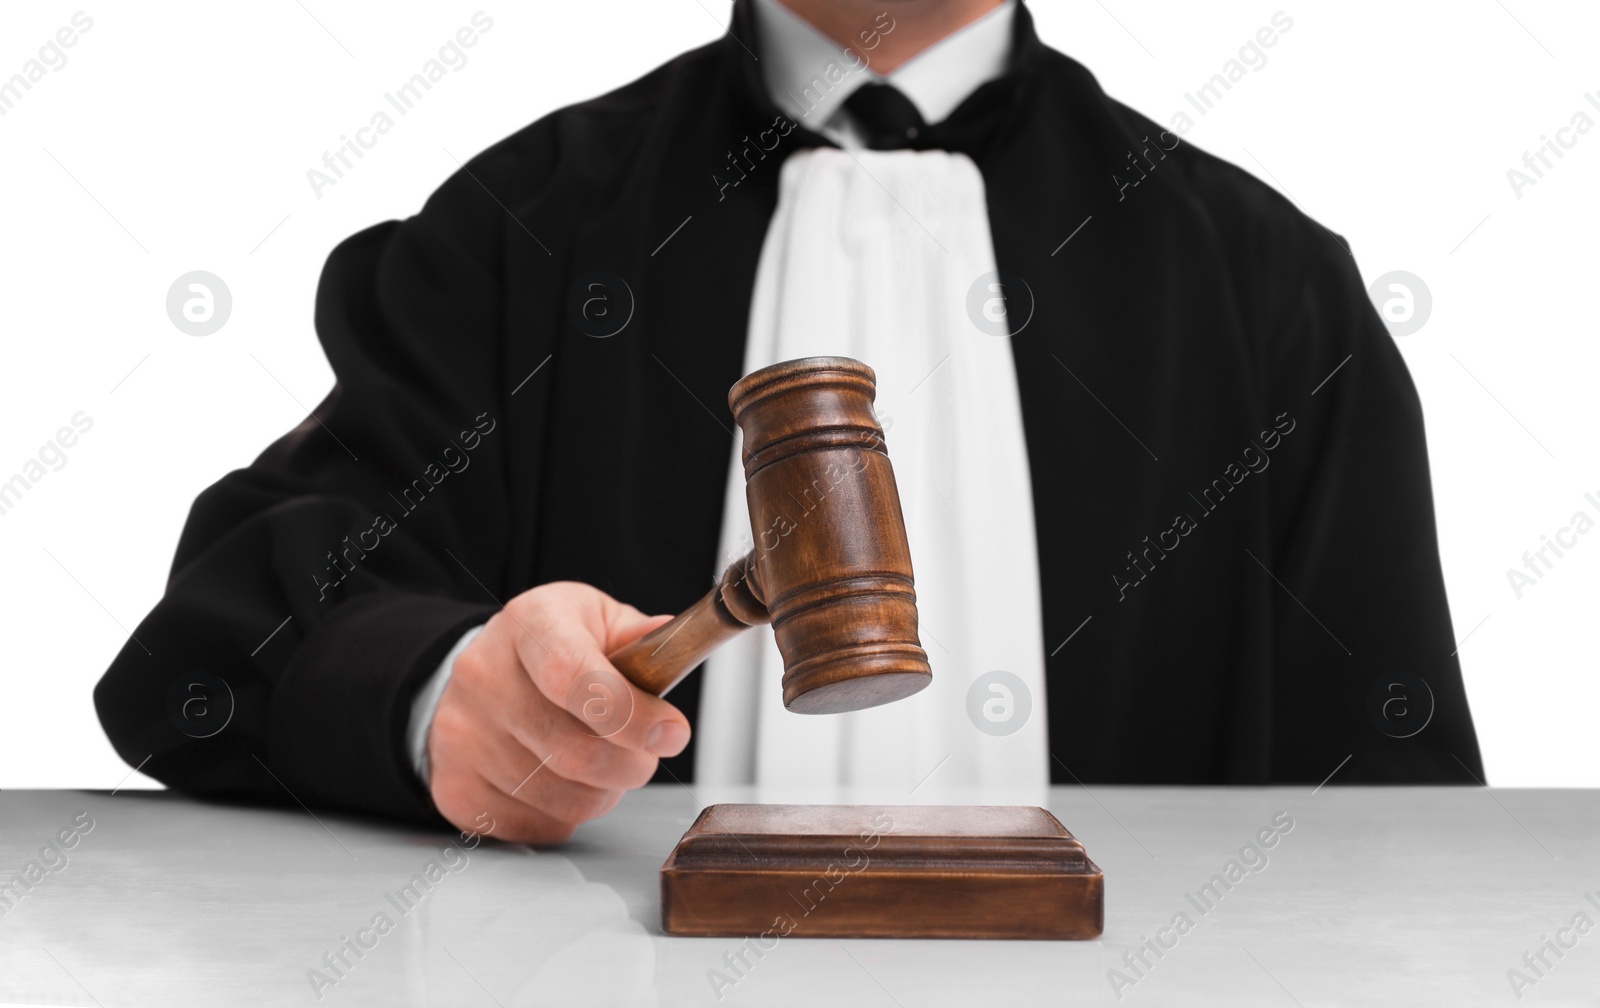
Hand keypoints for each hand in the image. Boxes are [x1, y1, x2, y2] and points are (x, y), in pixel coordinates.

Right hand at [426, 581, 685, 844]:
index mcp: (529, 623)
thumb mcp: (598, 620)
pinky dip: (568, 815)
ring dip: (604, 792)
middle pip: (575, 750)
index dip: (631, 714)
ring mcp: (463, 736)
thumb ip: (642, 639)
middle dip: (632, 763)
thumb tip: (676, 650)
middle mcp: (483, 676)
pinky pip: (538, 826)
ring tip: (604, 764)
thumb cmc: (552, 648)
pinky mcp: (457, 788)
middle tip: (645, 752)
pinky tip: (565, 781)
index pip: (573, 676)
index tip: (670, 732)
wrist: (483, 674)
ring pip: (563, 798)